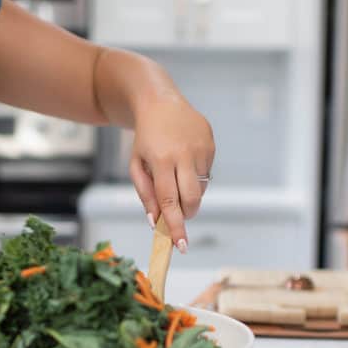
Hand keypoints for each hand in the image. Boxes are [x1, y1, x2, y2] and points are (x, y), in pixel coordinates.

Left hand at [129, 92, 214, 251]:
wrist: (159, 102)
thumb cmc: (145, 138)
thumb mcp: (136, 165)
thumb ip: (146, 194)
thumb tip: (155, 221)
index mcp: (161, 160)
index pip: (170, 201)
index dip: (176, 226)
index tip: (182, 245)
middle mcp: (184, 154)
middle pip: (192, 199)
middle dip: (186, 214)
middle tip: (179, 216)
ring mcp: (201, 148)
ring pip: (201, 188)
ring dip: (189, 194)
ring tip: (176, 176)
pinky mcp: (211, 144)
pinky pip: (206, 173)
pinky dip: (195, 177)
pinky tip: (184, 161)